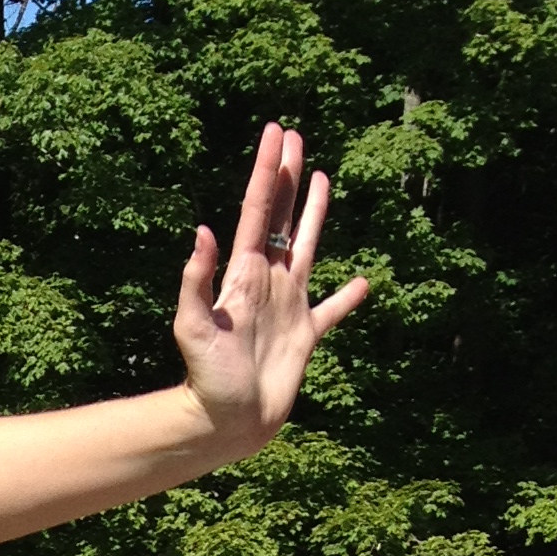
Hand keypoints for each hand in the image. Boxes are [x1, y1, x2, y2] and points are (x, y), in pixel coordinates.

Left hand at [173, 124, 367, 452]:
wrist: (226, 422)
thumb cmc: (206, 380)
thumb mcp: (192, 329)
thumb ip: (196, 282)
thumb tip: (203, 231)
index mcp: (243, 276)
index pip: (257, 211)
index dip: (266, 172)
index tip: (275, 132)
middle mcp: (267, 282)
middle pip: (281, 217)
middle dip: (287, 177)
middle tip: (294, 136)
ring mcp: (288, 305)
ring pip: (306, 247)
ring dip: (315, 214)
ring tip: (322, 178)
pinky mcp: (305, 335)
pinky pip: (333, 310)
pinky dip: (348, 297)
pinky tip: (364, 283)